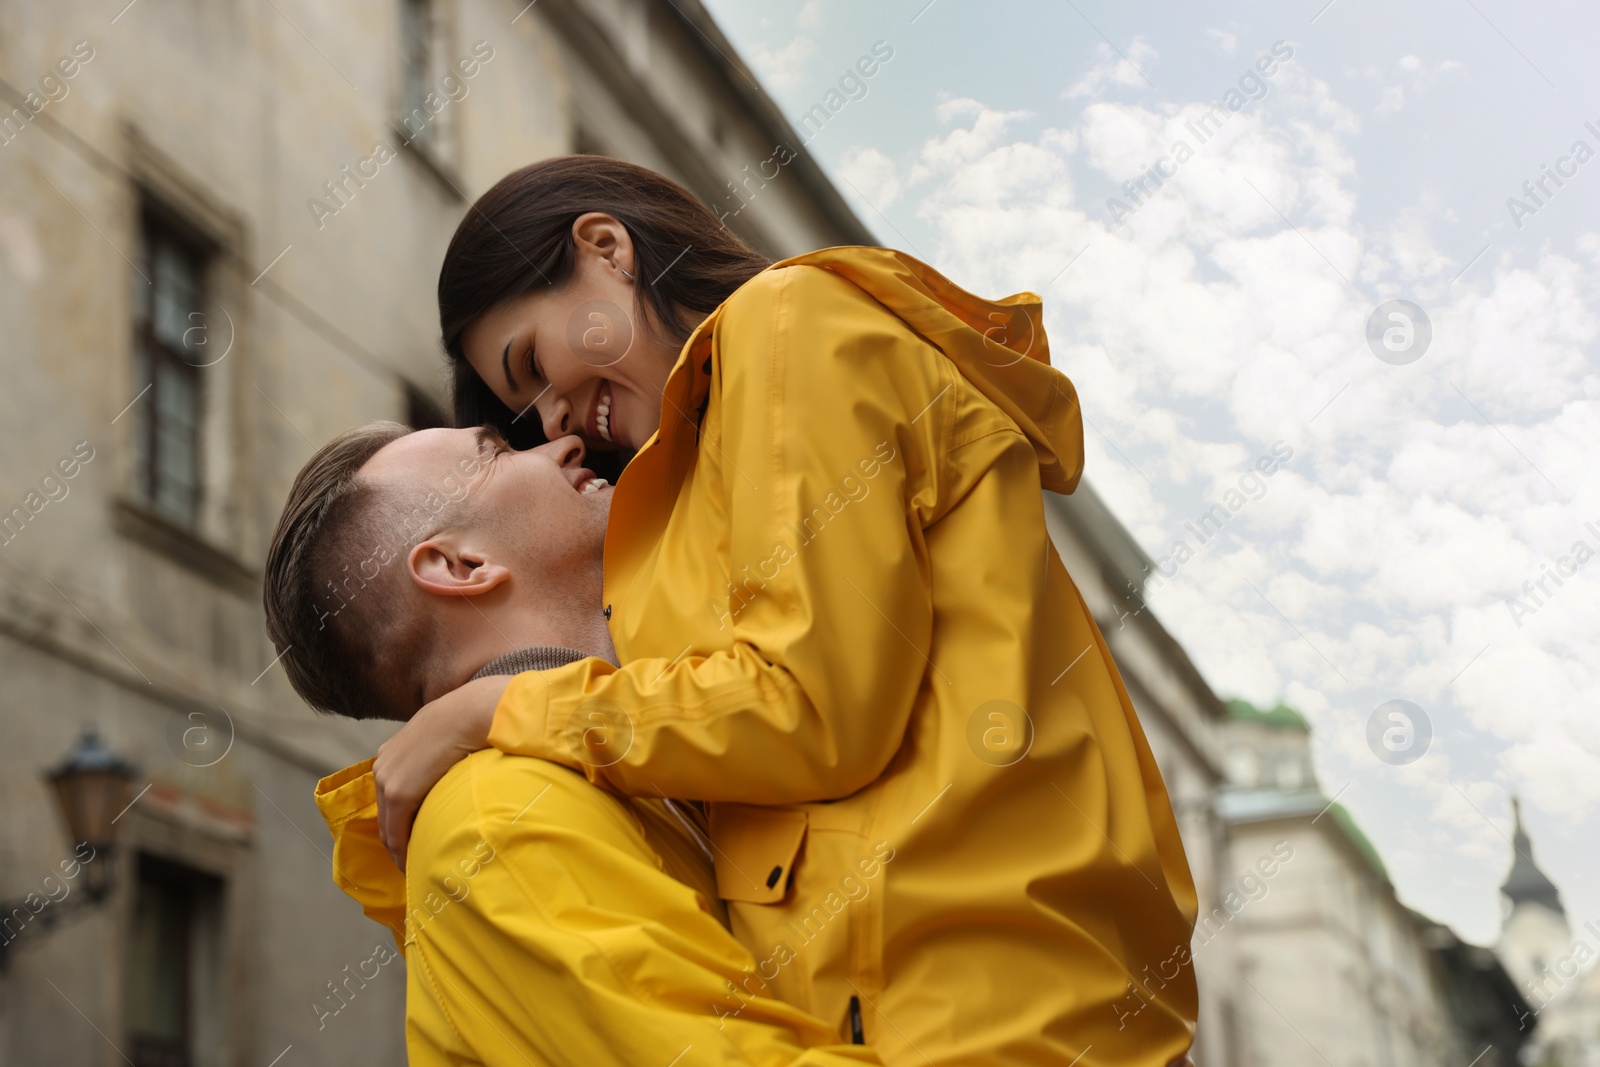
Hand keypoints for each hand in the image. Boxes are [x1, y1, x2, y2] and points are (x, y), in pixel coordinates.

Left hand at [374, 674, 509, 869]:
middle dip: (397, 840)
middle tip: (414, 862)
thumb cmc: (470, 721)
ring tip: (416, 868)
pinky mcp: (399, 793)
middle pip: (384, 815)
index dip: (400, 821)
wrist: (472, 712)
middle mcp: (383, 765)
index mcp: (393, 752)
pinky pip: (396, 833)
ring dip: (400, 850)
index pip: (390, 797)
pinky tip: (414, 865)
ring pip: (388, 827)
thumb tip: (462, 764)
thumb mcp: (447, 736)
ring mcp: (387, 779)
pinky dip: (402, 852)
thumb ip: (442, 754)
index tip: (416, 839)